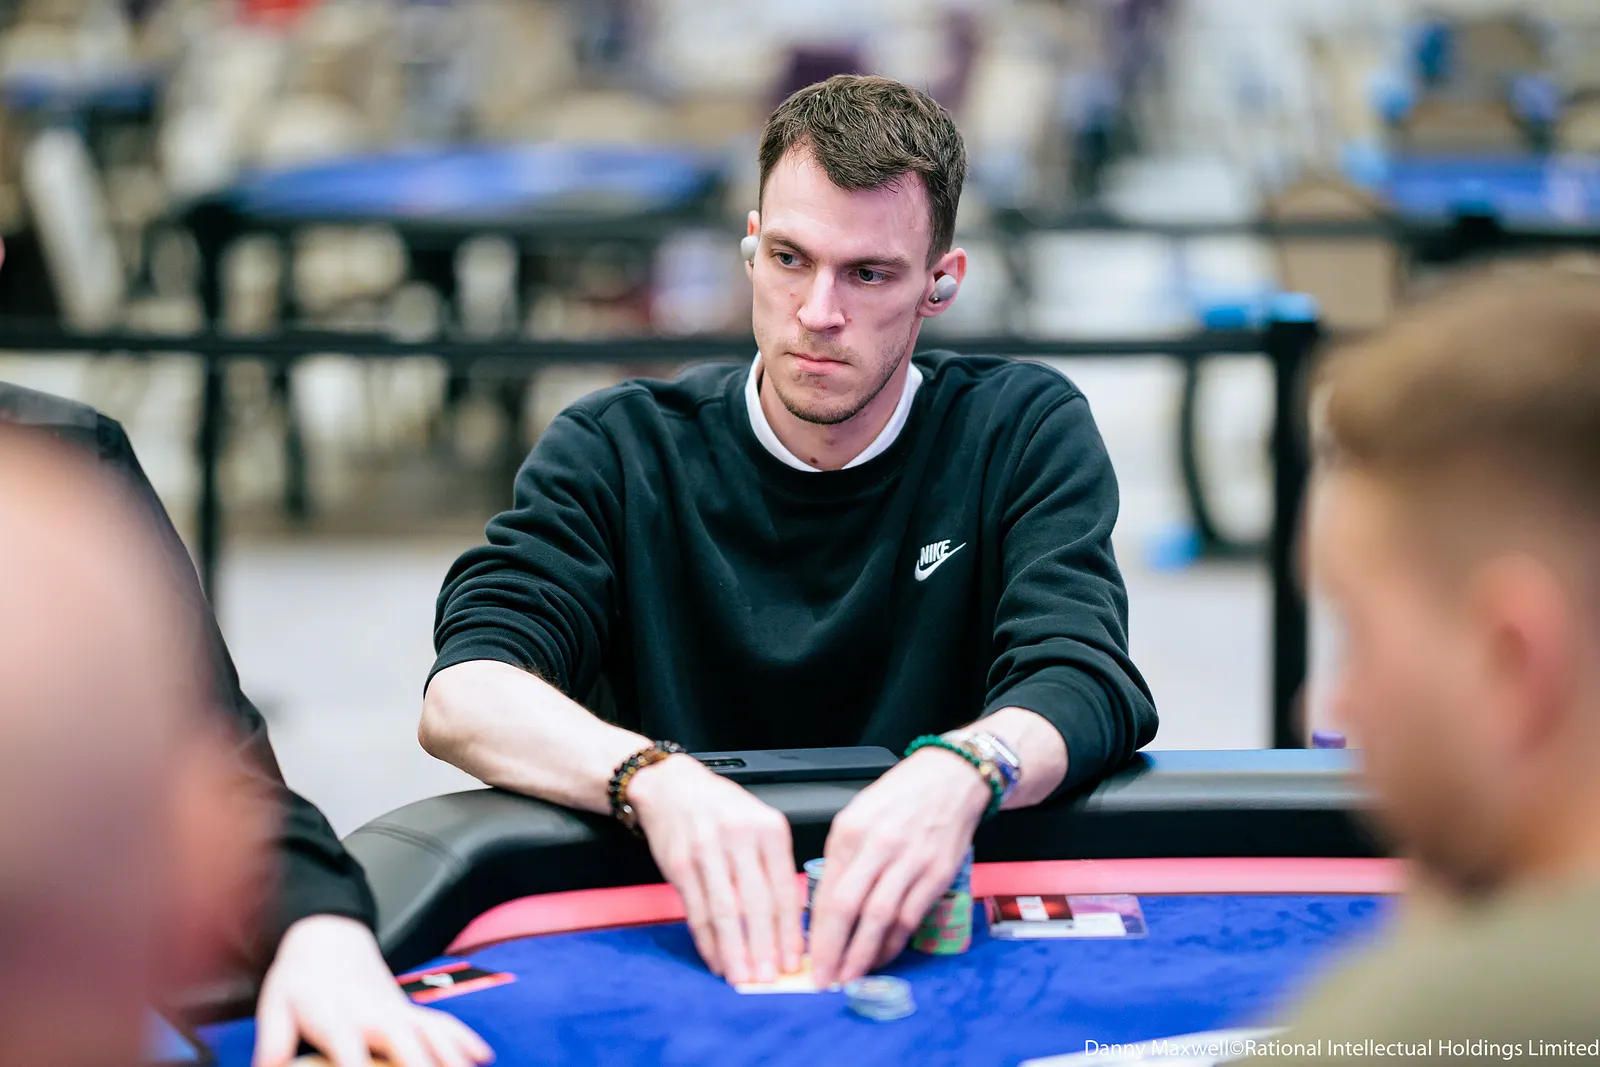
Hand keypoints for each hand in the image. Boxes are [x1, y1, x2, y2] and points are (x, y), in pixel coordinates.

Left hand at [253, 915, 493, 1066]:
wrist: (329, 936)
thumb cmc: (299, 979)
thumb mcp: (274, 1005)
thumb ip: (274, 1041)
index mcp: (337, 1014)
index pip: (348, 1048)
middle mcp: (374, 1013)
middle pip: (404, 1043)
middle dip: (421, 1066)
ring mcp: (397, 1010)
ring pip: (432, 1034)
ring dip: (451, 1058)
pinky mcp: (410, 1010)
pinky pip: (443, 1024)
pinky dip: (464, 1040)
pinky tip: (483, 1057)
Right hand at [629, 755, 802, 983]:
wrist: (672, 786)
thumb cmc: (722, 809)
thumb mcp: (759, 824)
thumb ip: (774, 868)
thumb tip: (789, 926)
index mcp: (769, 829)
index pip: (784, 888)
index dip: (790, 929)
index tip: (794, 959)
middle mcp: (739, 837)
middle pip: (756, 903)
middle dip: (765, 946)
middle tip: (770, 978)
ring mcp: (707, 850)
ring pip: (725, 911)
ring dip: (735, 950)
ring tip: (743, 977)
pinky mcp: (679, 864)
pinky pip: (696, 911)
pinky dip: (707, 940)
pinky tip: (716, 959)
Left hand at [809, 747, 988, 987]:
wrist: (951, 779)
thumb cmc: (900, 796)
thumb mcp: (857, 815)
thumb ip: (841, 858)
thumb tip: (824, 907)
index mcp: (851, 829)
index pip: (828, 890)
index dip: (817, 932)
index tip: (809, 959)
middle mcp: (880, 845)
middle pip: (850, 907)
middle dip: (835, 949)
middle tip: (825, 979)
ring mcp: (911, 861)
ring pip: (882, 918)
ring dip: (865, 954)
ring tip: (851, 976)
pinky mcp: (938, 873)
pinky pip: (911, 917)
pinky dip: (894, 942)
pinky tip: (882, 956)